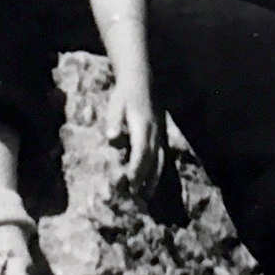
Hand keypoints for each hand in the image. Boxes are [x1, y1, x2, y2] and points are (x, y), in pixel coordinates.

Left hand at [104, 79, 165, 198]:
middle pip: (151, 159)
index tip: (130, 183)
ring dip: (154, 177)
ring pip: (160, 159)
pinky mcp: (161, 133)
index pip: (141, 151)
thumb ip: (114, 121)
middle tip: (136, 195)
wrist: (142, 80)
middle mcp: (154, 132)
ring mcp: (160, 133)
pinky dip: (158, 169)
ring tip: (148, 194)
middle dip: (144, 178)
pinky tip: (153, 179)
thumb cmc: (125, 93)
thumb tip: (112, 139)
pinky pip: (162, 155)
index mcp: (143, 125)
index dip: (136, 168)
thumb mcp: (115, 104)